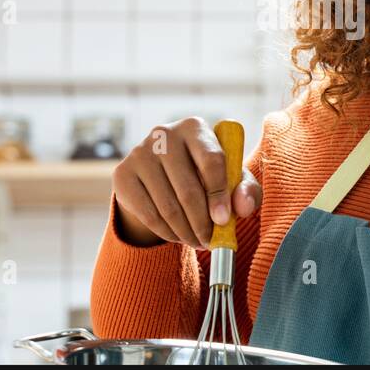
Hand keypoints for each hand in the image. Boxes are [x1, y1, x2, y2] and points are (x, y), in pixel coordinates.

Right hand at [111, 116, 262, 248]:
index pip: (211, 161)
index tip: (224, 221)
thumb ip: (246, 190)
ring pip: (168, 206)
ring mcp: (140, 152)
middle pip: (188, 189)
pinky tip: (179, 236)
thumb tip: (243, 207)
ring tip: (198, 241)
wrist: (161, 173)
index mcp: (195, 128)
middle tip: (210, 241)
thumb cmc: (204, 173)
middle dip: (202, 223)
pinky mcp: (123, 174)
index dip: (219, 194)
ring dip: (186, 232)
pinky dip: (167, 233)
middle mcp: (165, 134)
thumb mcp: (231, 178)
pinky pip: (149, 214)